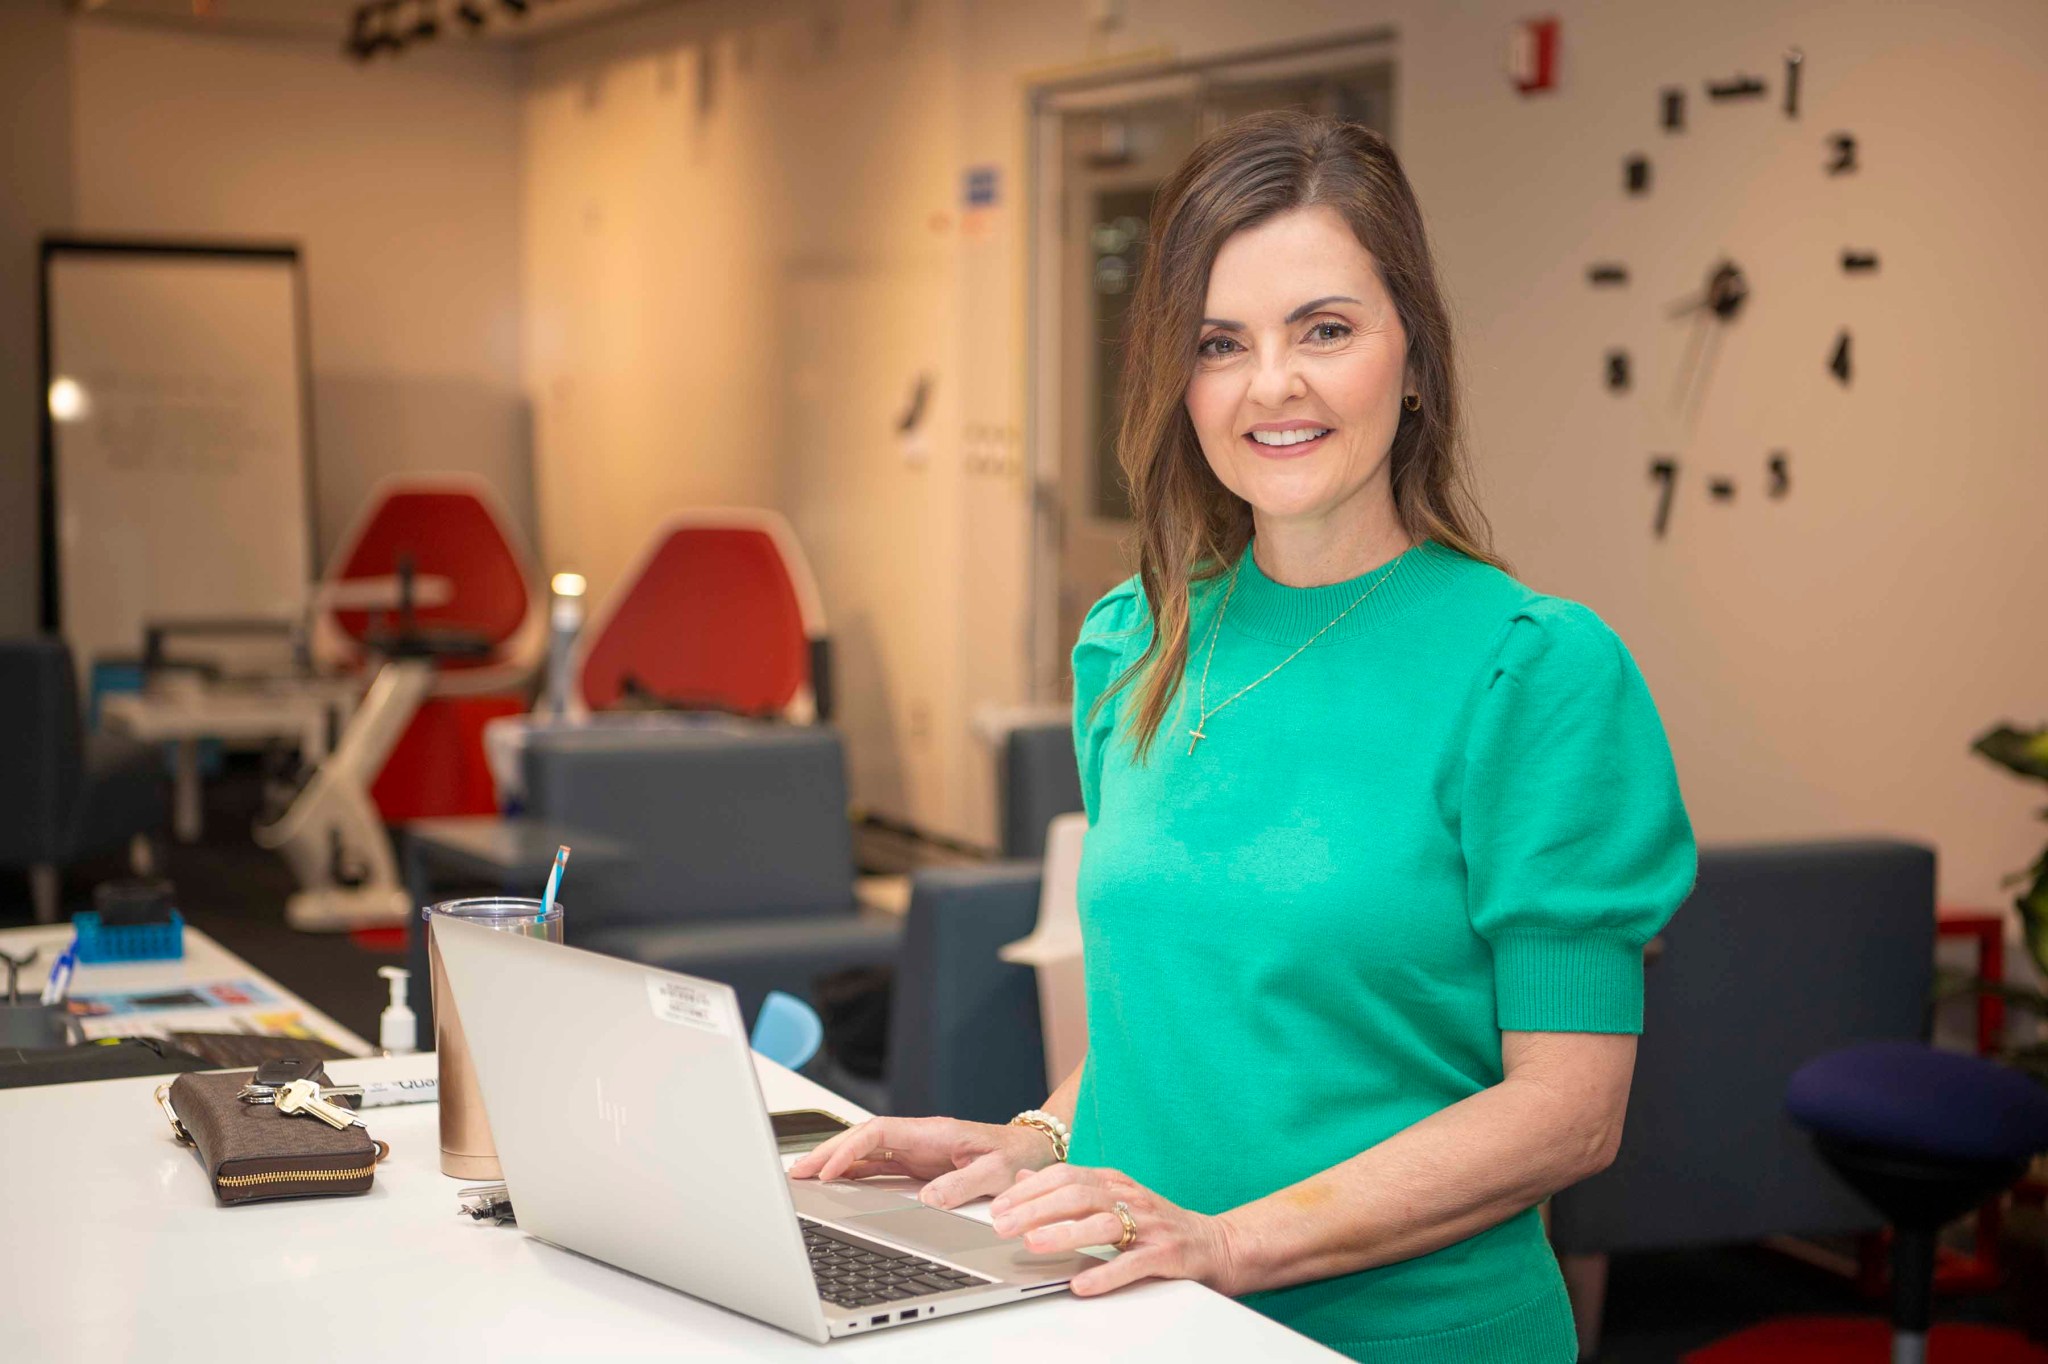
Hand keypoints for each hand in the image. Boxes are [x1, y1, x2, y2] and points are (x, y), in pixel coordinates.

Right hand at [788, 1115, 1060, 1209]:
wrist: (1031, 1150)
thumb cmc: (1015, 1157)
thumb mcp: (995, 1173)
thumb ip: (961, 1184)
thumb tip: (927, 1201)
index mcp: (933, 1132)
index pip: (879, 1134)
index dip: (851, 1149)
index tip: (831, 1169)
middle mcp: (918, 1138)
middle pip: (862, 1139)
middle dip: (827, 1152)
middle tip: (798, 1172)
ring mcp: (914, 1150)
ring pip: (864, 1151)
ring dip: (833, 1162)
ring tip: (804, 1178)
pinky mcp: (915, 1164)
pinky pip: (875, 1164)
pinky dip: (850, 1171)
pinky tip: (832, 1183)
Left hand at [989, 1164, 1241, 1297]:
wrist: (1216, 1243)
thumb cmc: (1157, 1224)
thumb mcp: (1112, 1197)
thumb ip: (1069, 1187)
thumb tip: (1024, 1178)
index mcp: (1113, 1181)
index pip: (1064, 1176)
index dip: (1029, 1190)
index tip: (999, 1206)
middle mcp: (1129, 1197)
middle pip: (1077, 1195)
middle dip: (1036, 1209)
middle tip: (1004, 1225)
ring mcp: (1149, 1225)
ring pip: (1102, 1224)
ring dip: (1064, 1233)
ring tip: (1034, 1244)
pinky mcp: (1165, 1254)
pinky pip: (1132, 1264)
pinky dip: (1105, 1274)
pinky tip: (1082, 1283)